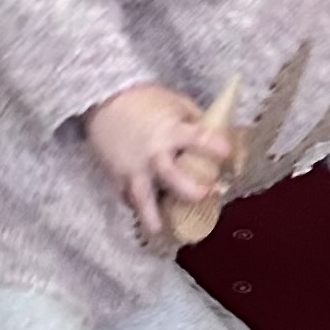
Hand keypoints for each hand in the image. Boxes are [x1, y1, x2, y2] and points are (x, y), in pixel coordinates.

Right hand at [85, 82, 233, 242]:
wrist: (102, 100)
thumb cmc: (143, 99)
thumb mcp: (175, 102)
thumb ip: (195, 120)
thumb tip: (219, 135)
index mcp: (171, 130)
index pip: (198, 138)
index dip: (215, 146)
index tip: (228, 153)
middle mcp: (154, 152)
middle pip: (173, 176)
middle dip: (192, 190)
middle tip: (206, 195)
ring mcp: (134, 167)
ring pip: (143, 196)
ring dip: (152, 215)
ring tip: (159, 230)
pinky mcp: (117, 175)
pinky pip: (127, 195)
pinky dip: (135, 206)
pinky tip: (144, 216)